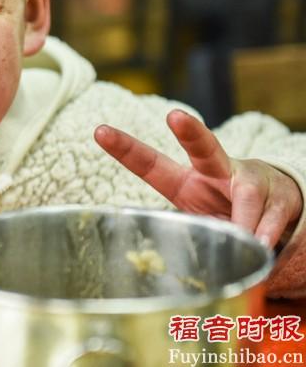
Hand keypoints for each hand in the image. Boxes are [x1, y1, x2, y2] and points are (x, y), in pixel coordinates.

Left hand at [94, 109, 302, 247]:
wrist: (281, 212)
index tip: (99, 131)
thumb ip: (189, 242)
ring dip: (245, 223)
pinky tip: (263, 244)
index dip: (124, 148)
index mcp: (185, 182)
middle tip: (175, 117)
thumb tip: (187, 264)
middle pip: (204, 148)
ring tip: (248, 242)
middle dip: (189, 132)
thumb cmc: (226, 218)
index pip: (150, 164)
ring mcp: (249, 178)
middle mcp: (215, 170)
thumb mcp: (200, 228)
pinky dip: (266, 235)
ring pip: (246, 193)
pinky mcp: (278, 193)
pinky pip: (271, 217)